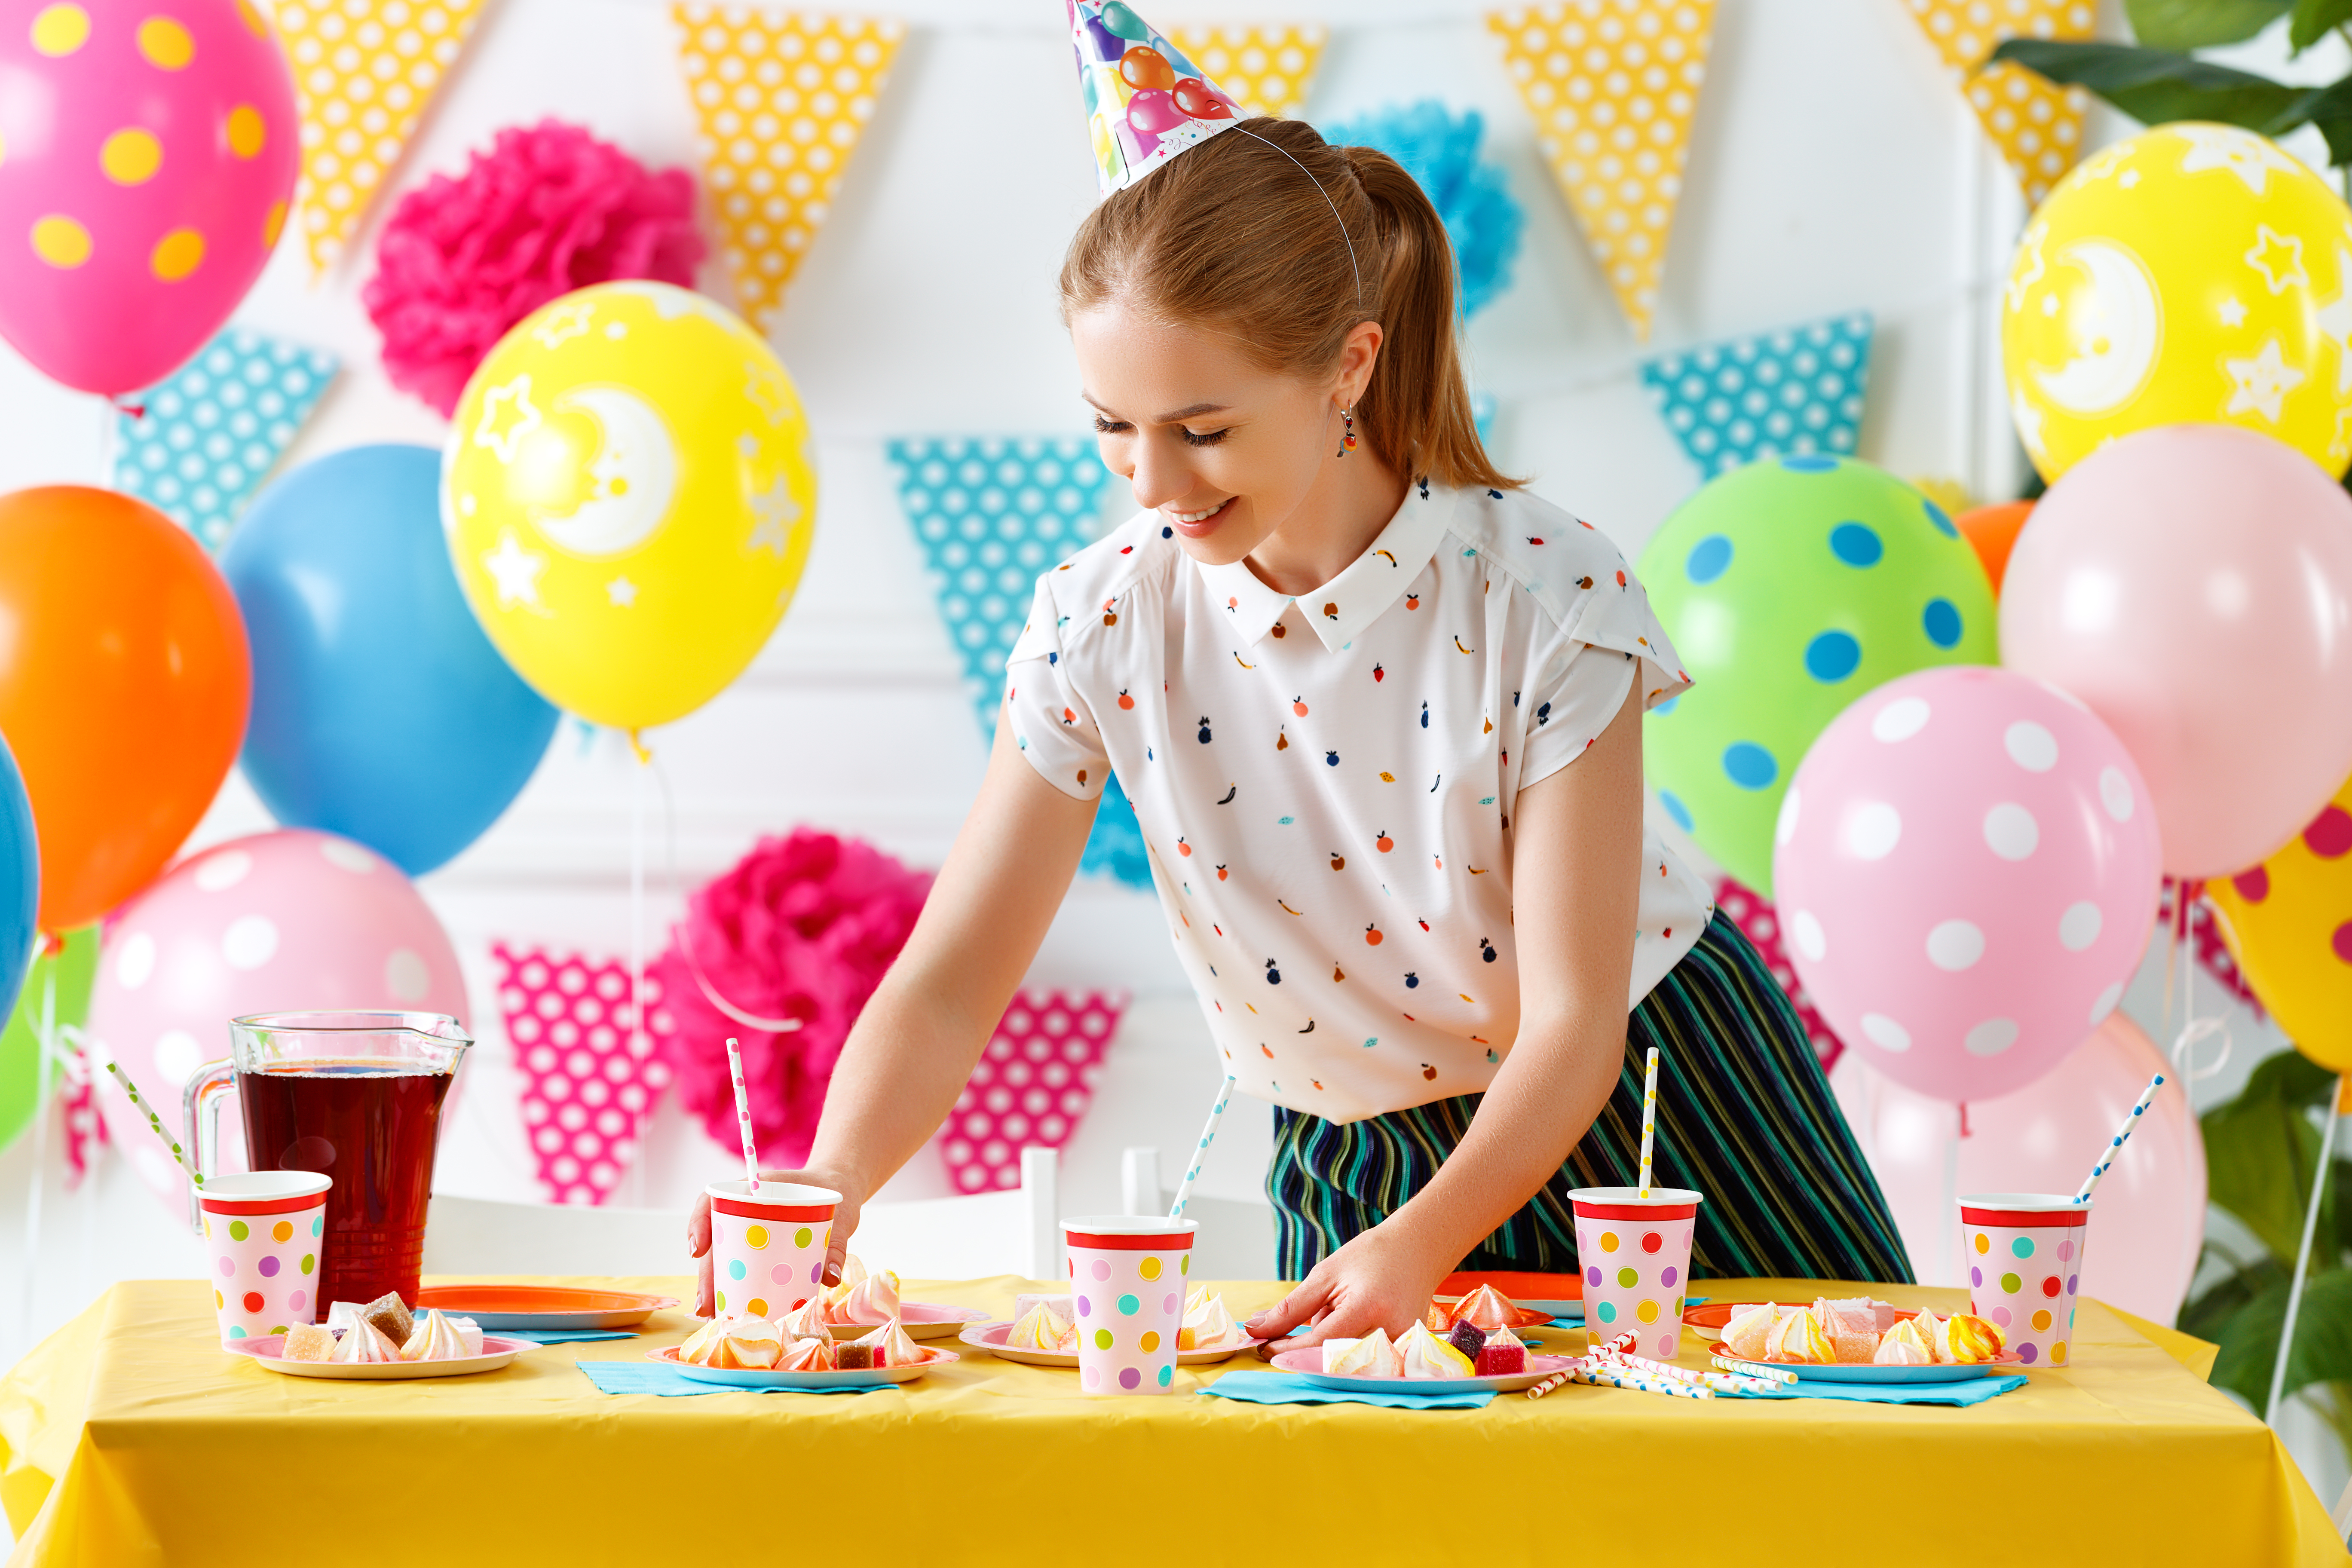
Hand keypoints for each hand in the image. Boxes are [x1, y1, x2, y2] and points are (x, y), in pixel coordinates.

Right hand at [688, 1166, 867, 1317]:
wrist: (838, 1189)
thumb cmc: (832, 1194)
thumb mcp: (839, 1214)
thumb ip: (836, 1245)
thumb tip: (831, 1278)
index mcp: (757, 1190)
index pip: (715, 1201)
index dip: (699, 1224)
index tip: (698, 1250)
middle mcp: (746, 1211)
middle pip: (716, 1241)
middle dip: (706, 1275)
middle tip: (705, 1306)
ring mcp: (750, 1232)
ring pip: (724, 1258)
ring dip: (715, 1287)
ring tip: (713, 1315)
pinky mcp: (760, 1251)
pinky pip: (740, 1268)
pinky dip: (733, 1288)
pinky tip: (731, 1310)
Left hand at [1240, 1220, 1448, 1351]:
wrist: (1417, 1250)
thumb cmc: (1370, 1257)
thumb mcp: (1325, 1274)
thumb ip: (1291, 1308)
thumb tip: (1256, 1330)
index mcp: (1366, 1308)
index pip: (1317, 1343)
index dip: (1286, 1349)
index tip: (1261, 1347)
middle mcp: (1388, 1332)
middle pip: (1330, 1358)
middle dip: (1307, 1347)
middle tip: (1302, 1323)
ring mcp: (1402, 1346)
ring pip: (1345, 1362)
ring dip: (1330, 1345)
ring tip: (1339, 1309)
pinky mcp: (1406, 1353)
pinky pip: (1363, 1360)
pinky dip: (1347, 1345)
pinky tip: (1356, 1317)